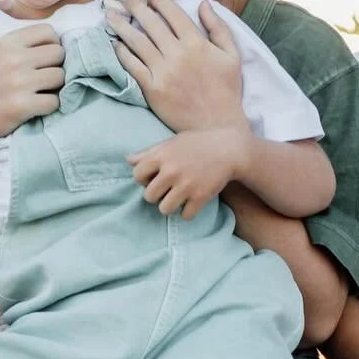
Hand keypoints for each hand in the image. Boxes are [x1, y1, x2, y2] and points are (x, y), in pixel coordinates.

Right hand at [0, 26, 64, 144]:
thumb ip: (20, 45)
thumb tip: (55, 40)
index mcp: (6, 42)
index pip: (49, 32)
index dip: (51, 45)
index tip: (43, 59)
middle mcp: (12, 58)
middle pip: (59, 54)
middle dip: (54, 66)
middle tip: (42, 78)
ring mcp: (18, 82)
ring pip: (60, 77)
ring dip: (54, 87)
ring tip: (38, 92)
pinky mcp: (22, 105)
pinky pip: (55, 101)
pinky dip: (49, 106)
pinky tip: (35, 107)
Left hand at [106, 0, 246, 131]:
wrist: (216, 127)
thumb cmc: (226, 91)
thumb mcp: (232, 56)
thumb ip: (218, 28)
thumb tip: (203, 4)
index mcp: (197, 43)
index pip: (173, 14)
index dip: (160, 2)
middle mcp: (178, 54)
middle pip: (151, 24)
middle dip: (136, 7)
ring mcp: (163, 71)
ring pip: (137, 42)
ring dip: (121, 26)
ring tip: (110, 16)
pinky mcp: (152, 89)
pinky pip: (132, 66)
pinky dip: (122, 53)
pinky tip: (114, 44)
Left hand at [128, 127, 249, 218]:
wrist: (229, 149)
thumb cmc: (197, 143)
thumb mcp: (172, 143)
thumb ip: (149, 152)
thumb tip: (128, 161)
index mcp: (161, 156)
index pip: (137, 176)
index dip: (144, 179)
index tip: (155, 178)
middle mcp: (171, 171)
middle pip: (149, 196)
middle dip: (157, 195)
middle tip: (168, 189)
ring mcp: (186, 185)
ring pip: (164, 209)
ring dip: (170, 206)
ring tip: (178, 198)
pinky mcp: (200, 197)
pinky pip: (185, 216)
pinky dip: (188, 212)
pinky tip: (192, 202)